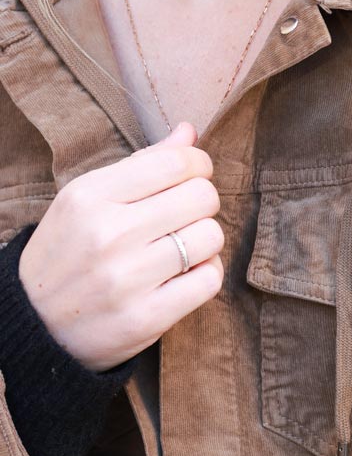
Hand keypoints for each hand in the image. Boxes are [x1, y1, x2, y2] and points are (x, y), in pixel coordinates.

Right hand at [17, 121, 224, 371]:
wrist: (36, 323)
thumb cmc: (68, 253)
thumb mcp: (86, 201)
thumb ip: (140, 166)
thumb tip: (188, 132)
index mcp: (90, 196)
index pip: (175, 162)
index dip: (198, 165)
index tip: (193, 176)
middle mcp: (109, 234)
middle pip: (202, 197)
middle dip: (203, 202)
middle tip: (187, 215)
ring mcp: (127, 278)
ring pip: (211, 237)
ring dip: (206, 241)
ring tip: (184, 247)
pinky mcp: (146, 317)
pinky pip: (209, 280)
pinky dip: (206, 274)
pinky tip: (185, 275)